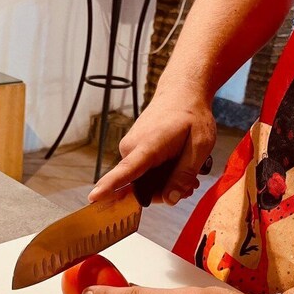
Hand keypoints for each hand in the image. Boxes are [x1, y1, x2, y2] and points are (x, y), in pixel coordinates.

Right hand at [88, 89, 215, 204]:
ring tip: (188, 172)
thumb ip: (184, 174)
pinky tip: (177, 166)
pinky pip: (143, 172)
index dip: (109, 186)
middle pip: (141, 187)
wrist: (181, 93)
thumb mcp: (200, 146)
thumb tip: (170, 200)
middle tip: (191, 184)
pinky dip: (161, 174)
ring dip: (165, 182)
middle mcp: (130, 149)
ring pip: (144, 181)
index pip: (125, 171)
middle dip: (165, 191)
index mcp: (147, 145)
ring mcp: (128, 150)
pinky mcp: (131, 151)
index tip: (93, 198)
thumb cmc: (191, 116)